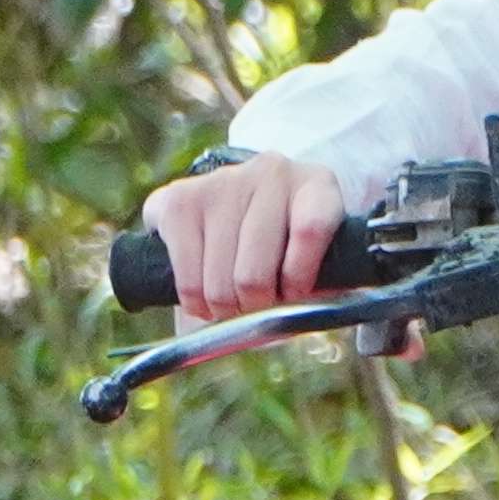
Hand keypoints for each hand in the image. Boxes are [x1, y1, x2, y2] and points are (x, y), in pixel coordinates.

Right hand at [142, 153, 339, 317]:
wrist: (244, 203)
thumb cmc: (290, 244)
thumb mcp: (319, 260)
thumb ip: (319, 289)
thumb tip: (286, 326)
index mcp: (316, 186)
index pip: (310, 229)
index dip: (299, 277)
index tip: (293, 295)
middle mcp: (270, 173)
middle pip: (254, 272)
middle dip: (255, 306)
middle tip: (258, 304)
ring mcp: (221, 182)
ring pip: (218, 283)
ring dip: (225, 309)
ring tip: (233, 300)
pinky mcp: (178, 198)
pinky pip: (187, 281)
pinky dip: (196, 304)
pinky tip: (206, 295)